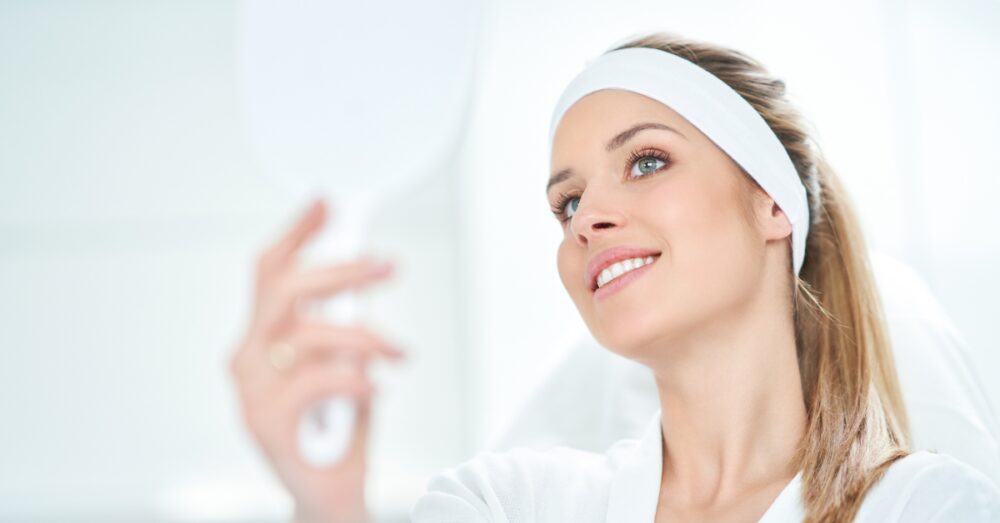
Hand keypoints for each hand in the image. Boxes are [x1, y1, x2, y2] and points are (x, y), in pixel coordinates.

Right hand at [228, 199, 403, 522]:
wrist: (329, 494)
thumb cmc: (338, 428)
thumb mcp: (345, 362)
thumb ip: (343, 325)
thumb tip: (364, 277)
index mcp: (262, 340)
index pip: (269, 272)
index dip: (298, 232)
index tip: (329, 203)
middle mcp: (248, 360)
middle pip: (284, 290)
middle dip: (341, 269)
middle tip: (386, 265)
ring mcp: (251, 392)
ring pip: (307, 334)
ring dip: (365, 335)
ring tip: (398, 352)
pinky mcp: (266, 423)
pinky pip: (317, 380)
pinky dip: (356, 378)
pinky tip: (375, 389)